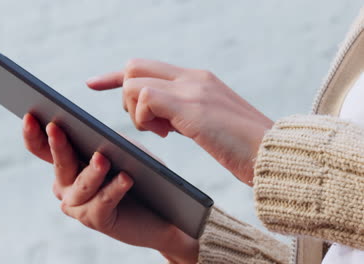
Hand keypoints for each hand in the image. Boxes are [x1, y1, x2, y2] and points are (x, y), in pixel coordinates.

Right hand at [22, 113, 198, 263]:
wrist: (163, 212)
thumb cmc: (141, 175)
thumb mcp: (123, 151)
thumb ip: (104, 142)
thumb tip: (93, 134)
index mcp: (67, 165)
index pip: (43, 149)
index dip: (34, 134)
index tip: (30, 115)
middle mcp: (67, 186)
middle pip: (60, 164)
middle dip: (58, 146)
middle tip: (55, 127)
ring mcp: (79, 206)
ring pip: (82, 185)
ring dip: (92, 171)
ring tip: (102, 157)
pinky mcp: (98, 221)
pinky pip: (103, 202)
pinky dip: (115, 189)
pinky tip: (126, 178)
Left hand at [86, 59, 272, 184]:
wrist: (274, 156)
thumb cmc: (241, 146)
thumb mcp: (207, 122)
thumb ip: (181, 112)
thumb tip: (155, 115)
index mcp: (197, 79)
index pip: (147, 66)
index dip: (116, 76)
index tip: (93, 84)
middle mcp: (193, 77)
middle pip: (135, 67)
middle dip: (125, 94)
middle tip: (146, 123)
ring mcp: (192, 89)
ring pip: (135, 82)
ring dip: (137, 111)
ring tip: (162, 132)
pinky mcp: (192, 106)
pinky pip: (146, 99)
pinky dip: (145, 118)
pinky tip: (165, 134)